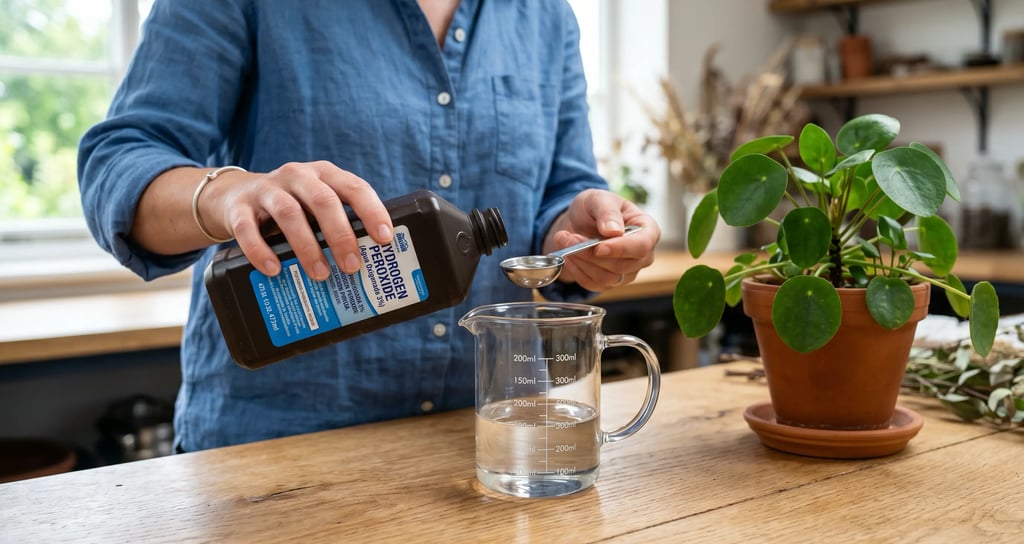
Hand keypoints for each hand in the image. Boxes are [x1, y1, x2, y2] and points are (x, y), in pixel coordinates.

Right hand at [204, 161, 393, 279]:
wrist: (234, 196)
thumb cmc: (292, 207)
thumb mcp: (316, 207)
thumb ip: (339, 225)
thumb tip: (371, 268)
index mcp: (324, 174)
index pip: (354, 187)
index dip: (372, 211)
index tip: (384, 238)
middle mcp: (297, 175)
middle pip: (323, 200)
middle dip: (341, 234)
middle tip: (352, 266)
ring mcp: (266, 189)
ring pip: (289, 213)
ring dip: (307, 246)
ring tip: (321, 274)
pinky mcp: (238, 207)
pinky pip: (247, 228)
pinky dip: (261, 251)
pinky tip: (274, 270)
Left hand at [543, 189, 659, 290]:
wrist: (579, 222)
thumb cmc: (595, 207)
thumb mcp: (599, 199)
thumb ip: (608, 212)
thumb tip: (614, 231)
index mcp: (648, 230)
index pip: (642, 246)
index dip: (621, 249)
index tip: (598, 247)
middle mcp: (642, 255)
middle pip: (622, 265)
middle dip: (591, 253)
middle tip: (567, 237)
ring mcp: (627, 271)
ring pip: (606, 277)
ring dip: (581, 261)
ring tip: (564, 242)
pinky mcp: (610, 282)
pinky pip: (593, 284)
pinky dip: (577, 271)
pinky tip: (567, 256)